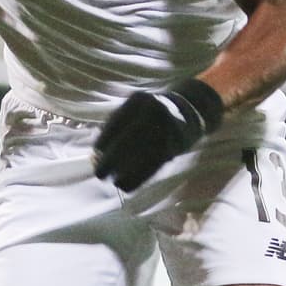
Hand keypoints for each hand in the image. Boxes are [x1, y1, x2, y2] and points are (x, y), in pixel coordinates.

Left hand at [93, 78, 223, 191]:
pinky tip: (128, 185)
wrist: (191, 108)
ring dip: (126, 171)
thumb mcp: (136, 110)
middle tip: (99, 174)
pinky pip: (155, 162)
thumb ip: (118, 126)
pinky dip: (140, 176)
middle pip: (129, 138)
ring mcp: (167, 126)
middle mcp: (153, 110)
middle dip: (111, 158)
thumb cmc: (152, 114)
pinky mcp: (175, 143)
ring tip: (114, 182)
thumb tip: (96, 155)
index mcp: (138, 100)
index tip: (95, 154)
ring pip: (143, 153)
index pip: (116, 122)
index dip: (104, 140)